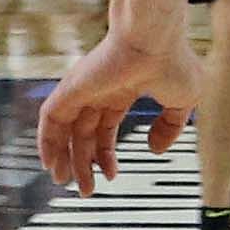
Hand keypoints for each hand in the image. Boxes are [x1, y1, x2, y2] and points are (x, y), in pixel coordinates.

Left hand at [40, 17, 198, 192]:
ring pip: (65, 129)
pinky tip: (48, 162)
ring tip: (63, 182)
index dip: (106, 153)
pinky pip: (50, 118)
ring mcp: (84, 87)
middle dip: (83, 163)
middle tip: (84, 190)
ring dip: (62, 157)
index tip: (111, 176)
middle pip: (84, 133)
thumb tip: (155, 150)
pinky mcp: (70, 87)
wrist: (155, 38)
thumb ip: (170, 127)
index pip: (106, 127)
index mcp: (124, 89)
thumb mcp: (183, 101)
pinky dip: (46, 141)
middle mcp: (101, 89)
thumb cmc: (173, 60)